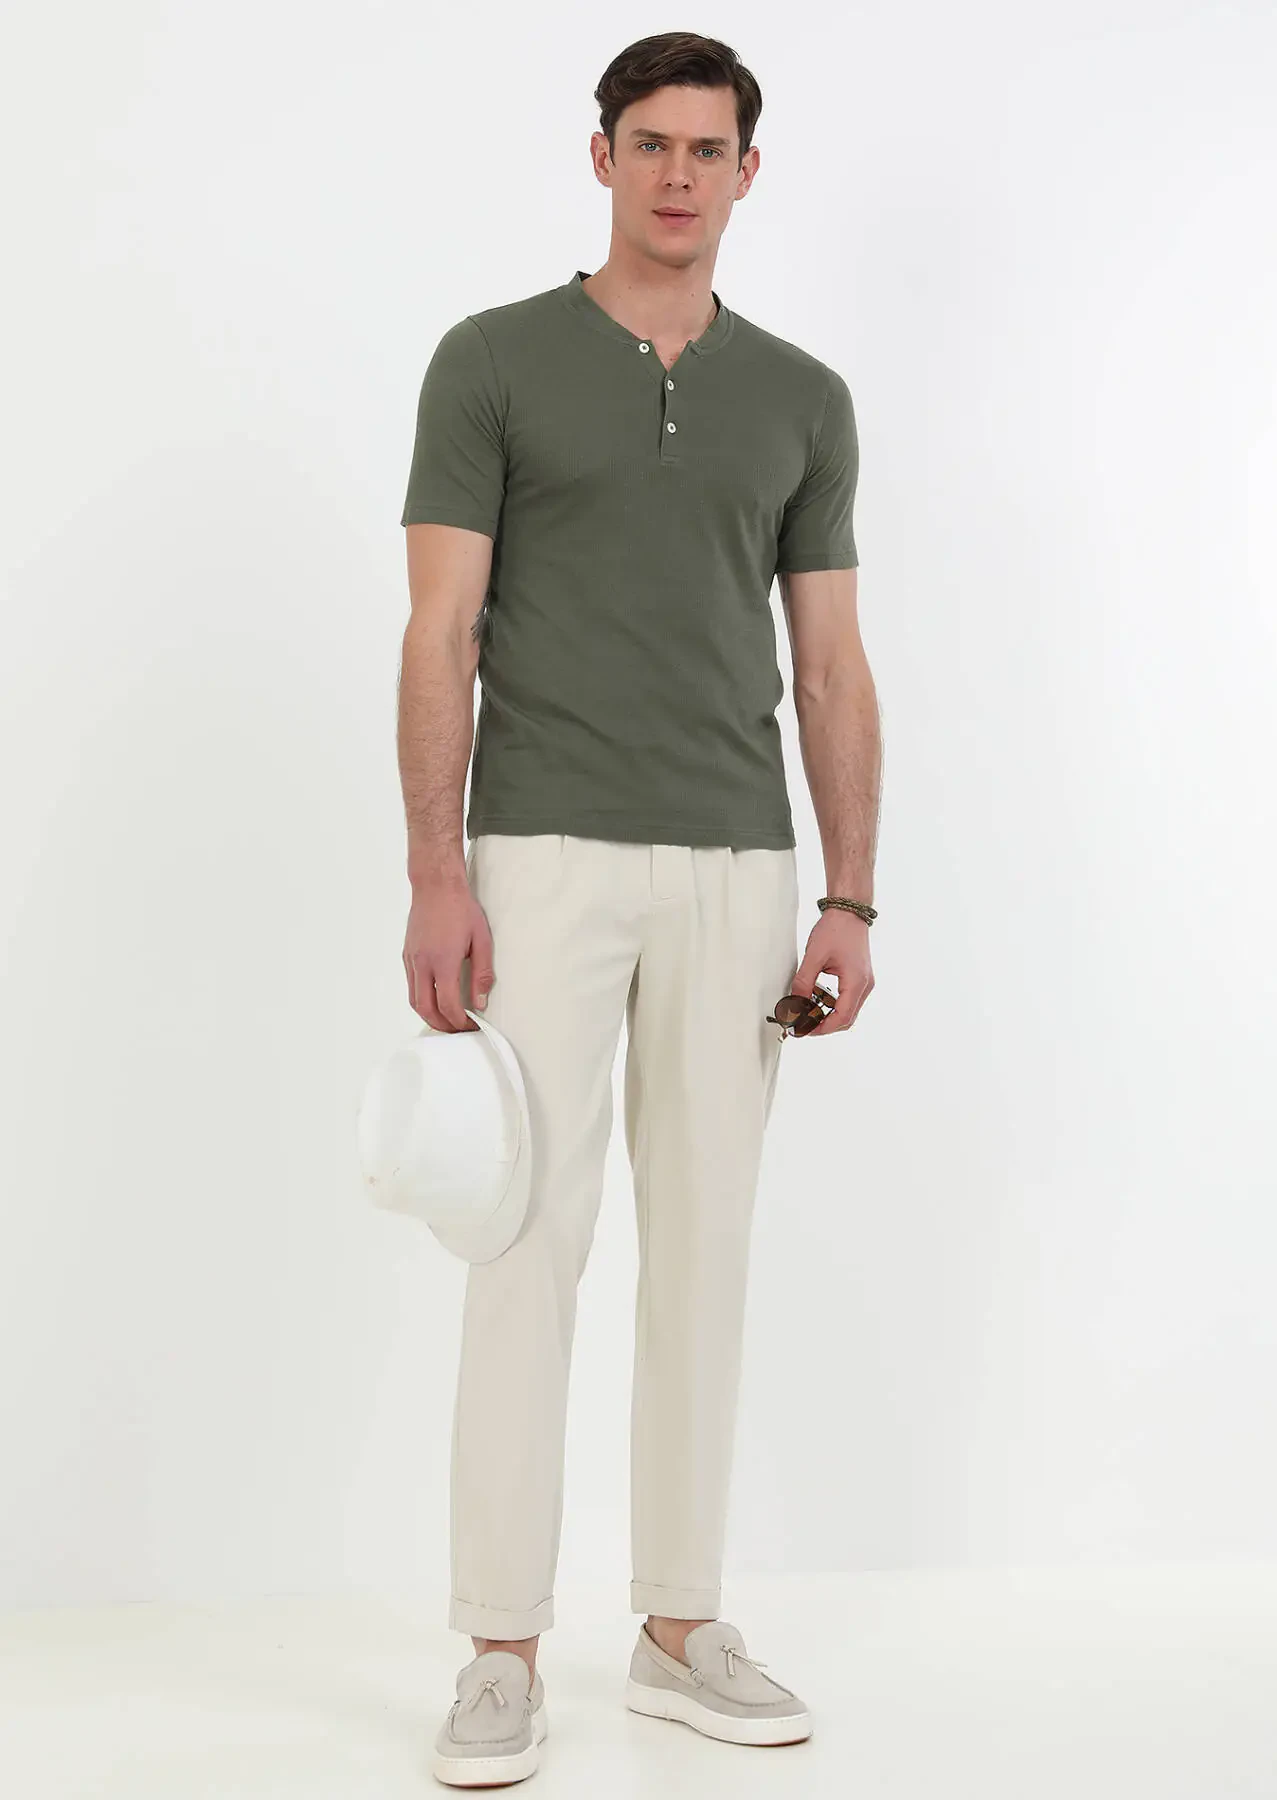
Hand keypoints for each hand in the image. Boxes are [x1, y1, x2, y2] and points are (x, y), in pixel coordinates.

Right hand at [402, 873, 494, 1031]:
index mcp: (443, 961)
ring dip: (429, 1015)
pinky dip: (422, 999)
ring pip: (414, 1000)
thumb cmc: (461, 909)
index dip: (460, 1021)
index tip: (472, 1025)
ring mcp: (411, 960)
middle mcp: (423, 963)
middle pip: (425, 1009)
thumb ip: (482, 974)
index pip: (448, 1004)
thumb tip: (480, 1001)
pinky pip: (411, 985)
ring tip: (447, 1020)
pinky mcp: (407, 955)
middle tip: (459, 1030)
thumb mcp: (482, 940)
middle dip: (442, 1025)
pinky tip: (436, 999)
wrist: (436, 886)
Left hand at [788, 908, 873, 1035]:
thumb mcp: (814, 956)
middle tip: (802, 1024)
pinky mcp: (860, 978)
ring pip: (848, 1011)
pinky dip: (832, 1004)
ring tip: (806, 1010)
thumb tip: (795, 1004)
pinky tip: (816, 997)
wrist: (848, 912)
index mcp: (856, 982)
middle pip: (846, 1019)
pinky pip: (847, 999)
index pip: (842, 1018)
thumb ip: (803, 982)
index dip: (822, 1028)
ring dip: (827, 1015)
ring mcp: (864, 982)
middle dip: (824, 1025)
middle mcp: (864, 985)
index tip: (804, 1030)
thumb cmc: (835, 930)